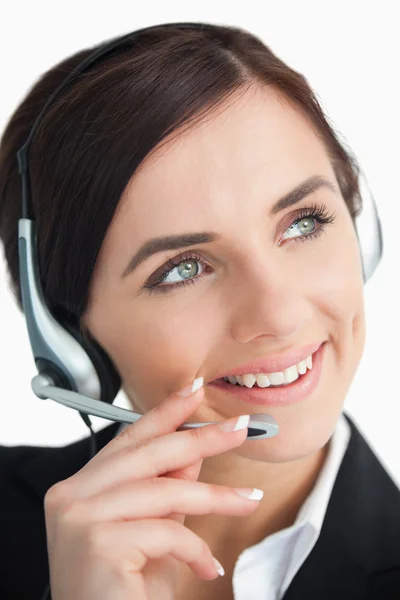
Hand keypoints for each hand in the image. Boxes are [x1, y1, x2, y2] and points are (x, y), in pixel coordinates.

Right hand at [44, 379, 260, 599]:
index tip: (195, 390)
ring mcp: (79, 517)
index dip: (165, 412)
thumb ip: (168, 487)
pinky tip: (206, 567)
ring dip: (215, 496)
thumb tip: (194, 450)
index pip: (129, 438)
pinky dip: (195, 549)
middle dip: (200, 437)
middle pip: (148, 454)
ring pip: (164, 490)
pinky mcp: (97, 542)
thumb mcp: (153, 529)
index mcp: (79, 487)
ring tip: (247, 501)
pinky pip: (166, 530)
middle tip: (239, 429)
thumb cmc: (124, 592)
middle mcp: (71, 496)